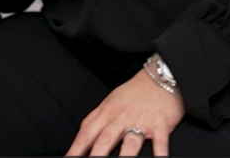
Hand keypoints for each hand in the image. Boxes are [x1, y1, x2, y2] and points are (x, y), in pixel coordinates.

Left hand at [67, 70, 184, 155]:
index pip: (86, 133)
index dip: (76, 147)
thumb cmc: (133, 93)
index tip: (69, 157)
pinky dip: (159, 153)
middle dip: (96, 155)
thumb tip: (81, 136)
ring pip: (130, 142)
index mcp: (106, 113)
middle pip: (105, 139)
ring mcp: (140, 122)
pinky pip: (160, 142)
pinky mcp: (160, 124)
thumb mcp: (108, 103)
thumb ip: (95, 120)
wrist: (158, 79)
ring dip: (124, 156)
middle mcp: (120, 118)